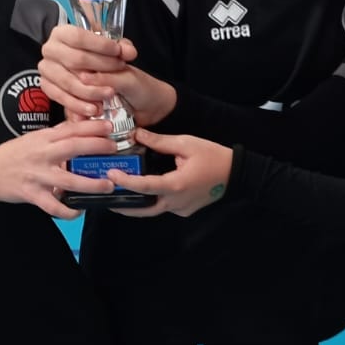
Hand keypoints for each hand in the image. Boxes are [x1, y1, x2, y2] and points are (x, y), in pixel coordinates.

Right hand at [0, 120, 115, 215]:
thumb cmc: (14, 155)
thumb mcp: (34, 139)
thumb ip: (56, 135)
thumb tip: (81, 127)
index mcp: (43, 138)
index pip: (71, 128)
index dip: (92, 127)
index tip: (109, 126)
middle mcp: (41, 154)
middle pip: (73, 148)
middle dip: (96, 148)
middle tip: (115, 150)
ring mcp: (37, 175)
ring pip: (68, 180)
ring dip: (91, 184)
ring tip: (108, 185)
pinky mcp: (32, 194)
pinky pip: (53, 206)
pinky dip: (68, 211)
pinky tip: (80, 211)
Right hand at [40, 24, 176, 123]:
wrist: (94, 74)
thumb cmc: (101, 57)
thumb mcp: (115, 49)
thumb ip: (123, 49)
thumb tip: (128, 52)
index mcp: (63, 32)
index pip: (79, 37)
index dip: (100, 45)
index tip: (118, 52)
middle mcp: (50, 48)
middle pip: (75, 60)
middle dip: (100, 67)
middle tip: (118, 72)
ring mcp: (46, 68)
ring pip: (69, 82)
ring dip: (91, 91)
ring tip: (110, 93)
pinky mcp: (46, 87)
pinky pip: (61, 98)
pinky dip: (78, 105)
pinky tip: (94, 109)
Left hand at [105, 127, 231, 216]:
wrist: (236, 172)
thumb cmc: (213, 156)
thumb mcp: (186, 143)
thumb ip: (159, 141)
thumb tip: (137, 134)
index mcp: (176, 185)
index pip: (144, 187)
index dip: (125, 182)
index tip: (111, 175)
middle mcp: (177, 202)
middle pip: (143, 209)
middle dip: (124, 205)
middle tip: (107, 196)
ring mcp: (181, 209)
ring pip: (153, 210)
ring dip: (137, 205)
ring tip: (120, 195)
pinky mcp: (185, 210)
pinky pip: (165, 207)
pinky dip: (153, 201)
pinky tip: (145, 191)